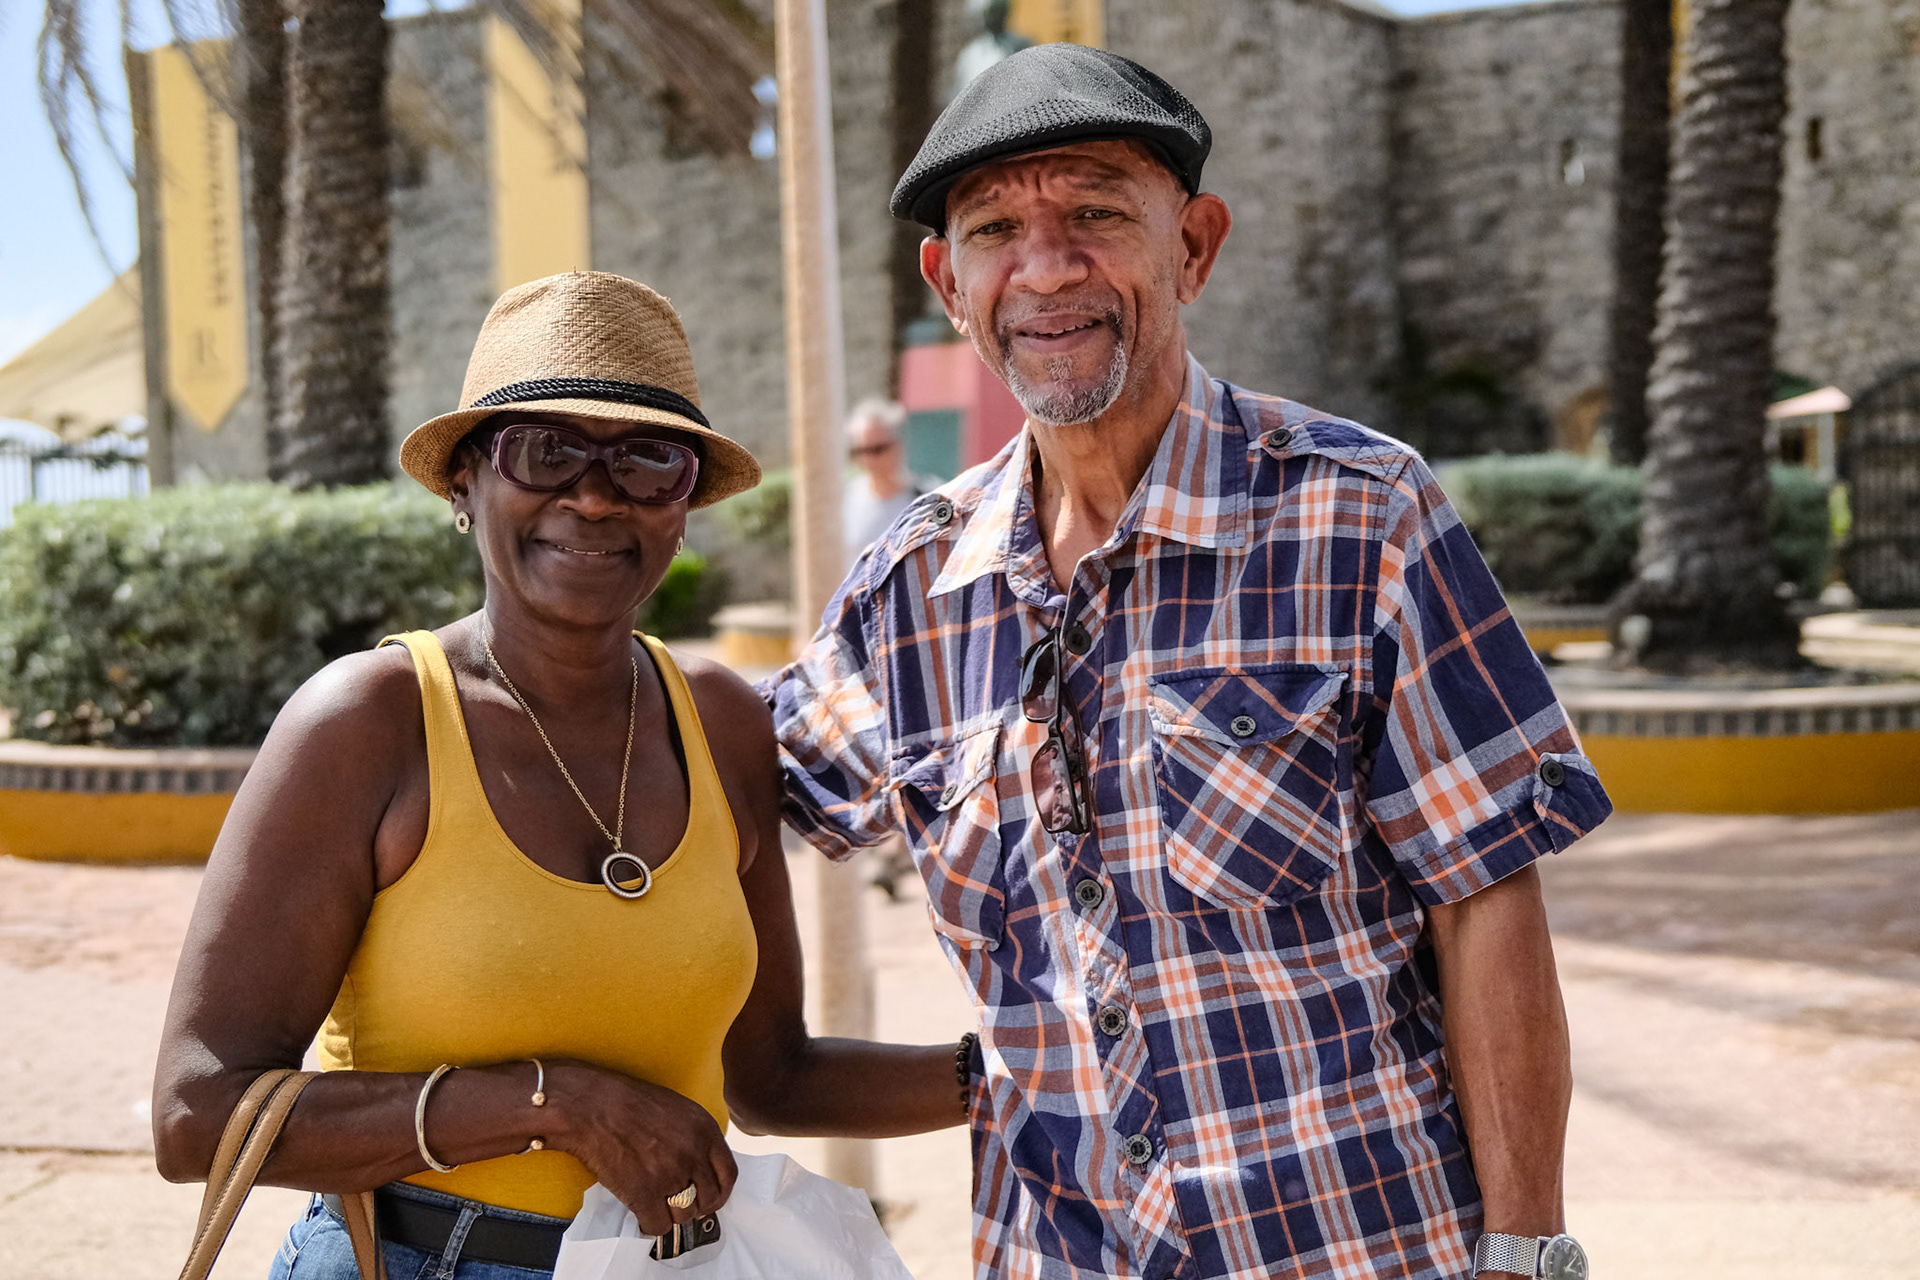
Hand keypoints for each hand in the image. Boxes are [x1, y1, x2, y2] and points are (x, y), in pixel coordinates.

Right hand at [542, 1059, 737, 1234]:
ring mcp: (670, 1175)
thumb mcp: (679, 1110)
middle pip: (709, 1200)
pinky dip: (650, 1224)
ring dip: (671, 1214)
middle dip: (694, 1205)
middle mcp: (693, 1154)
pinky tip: (642, 1213)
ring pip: (684, 1215)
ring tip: (655, 1202)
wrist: (592, 1107)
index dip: (720, 1193)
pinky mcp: (644, 1193)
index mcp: (705, 1131)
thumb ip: (696, 1138)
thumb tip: (703, 1168)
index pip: (728, 1175)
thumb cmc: (630, 1104)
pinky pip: (658, 1226)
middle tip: (676, 1203)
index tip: (709, 1199)